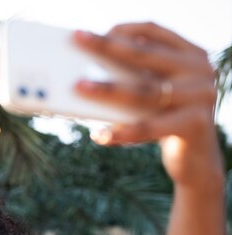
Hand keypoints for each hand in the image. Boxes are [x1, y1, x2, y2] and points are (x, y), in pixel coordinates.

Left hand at [73, 22, 222, 189]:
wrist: (195, 160)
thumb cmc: (164, 121)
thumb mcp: (152, 95)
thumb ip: (134, 78)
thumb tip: (86, 73)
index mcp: (190, 54)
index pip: (153, 31)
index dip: (122, 29)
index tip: (92, 32)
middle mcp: (200, 70)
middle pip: (144, 54)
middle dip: (107, 47)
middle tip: (79, 41)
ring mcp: (201, 95)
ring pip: (144, 90)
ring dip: (107, 89)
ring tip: (79, 87)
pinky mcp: (195, 124)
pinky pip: (149, 126)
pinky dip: (122, 132)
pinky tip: (100, 135)